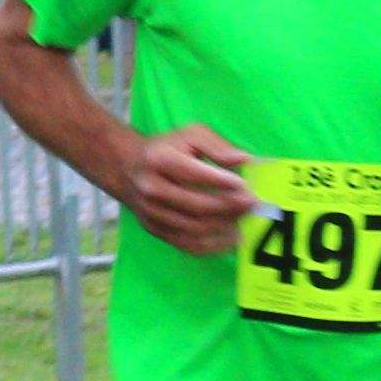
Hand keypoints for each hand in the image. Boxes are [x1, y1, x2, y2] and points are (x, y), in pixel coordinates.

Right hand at [123, 121, 260, 258]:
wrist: (128, 168)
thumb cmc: (168, 148)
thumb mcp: (191, 135)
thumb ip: (218, 146)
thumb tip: (245, 159)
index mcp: (160, 160)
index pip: (195, 175)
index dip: (223, 183)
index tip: (246, 186)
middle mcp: (151, 188)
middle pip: (198, 206)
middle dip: (230, 208)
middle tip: (252, 205)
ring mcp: (151, 212)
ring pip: (195, 229)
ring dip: (225, 228)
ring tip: (245, 220)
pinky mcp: (154, 229)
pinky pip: (187, 244)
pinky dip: (213, 245)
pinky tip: (231, 238)